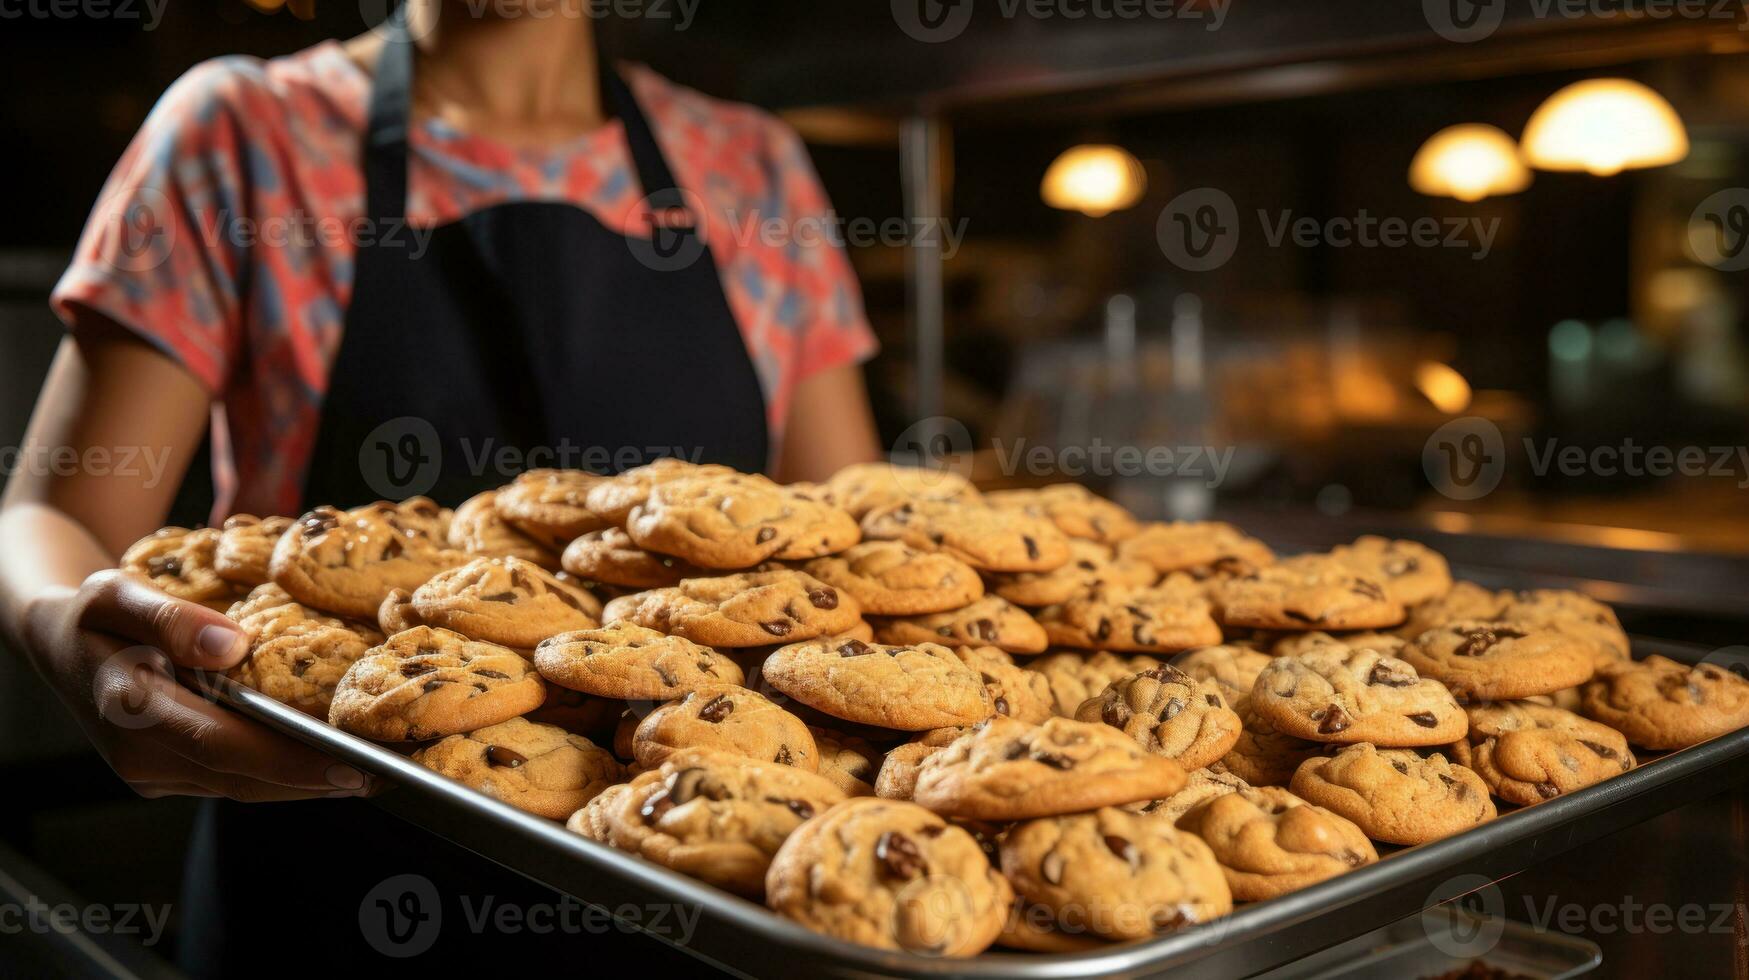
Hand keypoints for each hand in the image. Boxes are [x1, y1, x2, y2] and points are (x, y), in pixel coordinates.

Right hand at [20, 569, 373, 800]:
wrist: (55, 641)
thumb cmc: (92, 612)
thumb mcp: (116, 593)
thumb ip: (170, 618)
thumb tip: (230, 645)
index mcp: (130, 710)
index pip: (225, 746)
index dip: (291, 762)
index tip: (351, 765)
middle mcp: (141, 756)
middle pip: (243, 778)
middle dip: (315, 780)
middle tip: (387, 772)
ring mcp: (153, 772)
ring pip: (242, 786)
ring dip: (305, 783)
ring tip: (372, 770)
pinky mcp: (168, 774)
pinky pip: (232, 780)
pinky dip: (280, 774)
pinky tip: (326, 763)